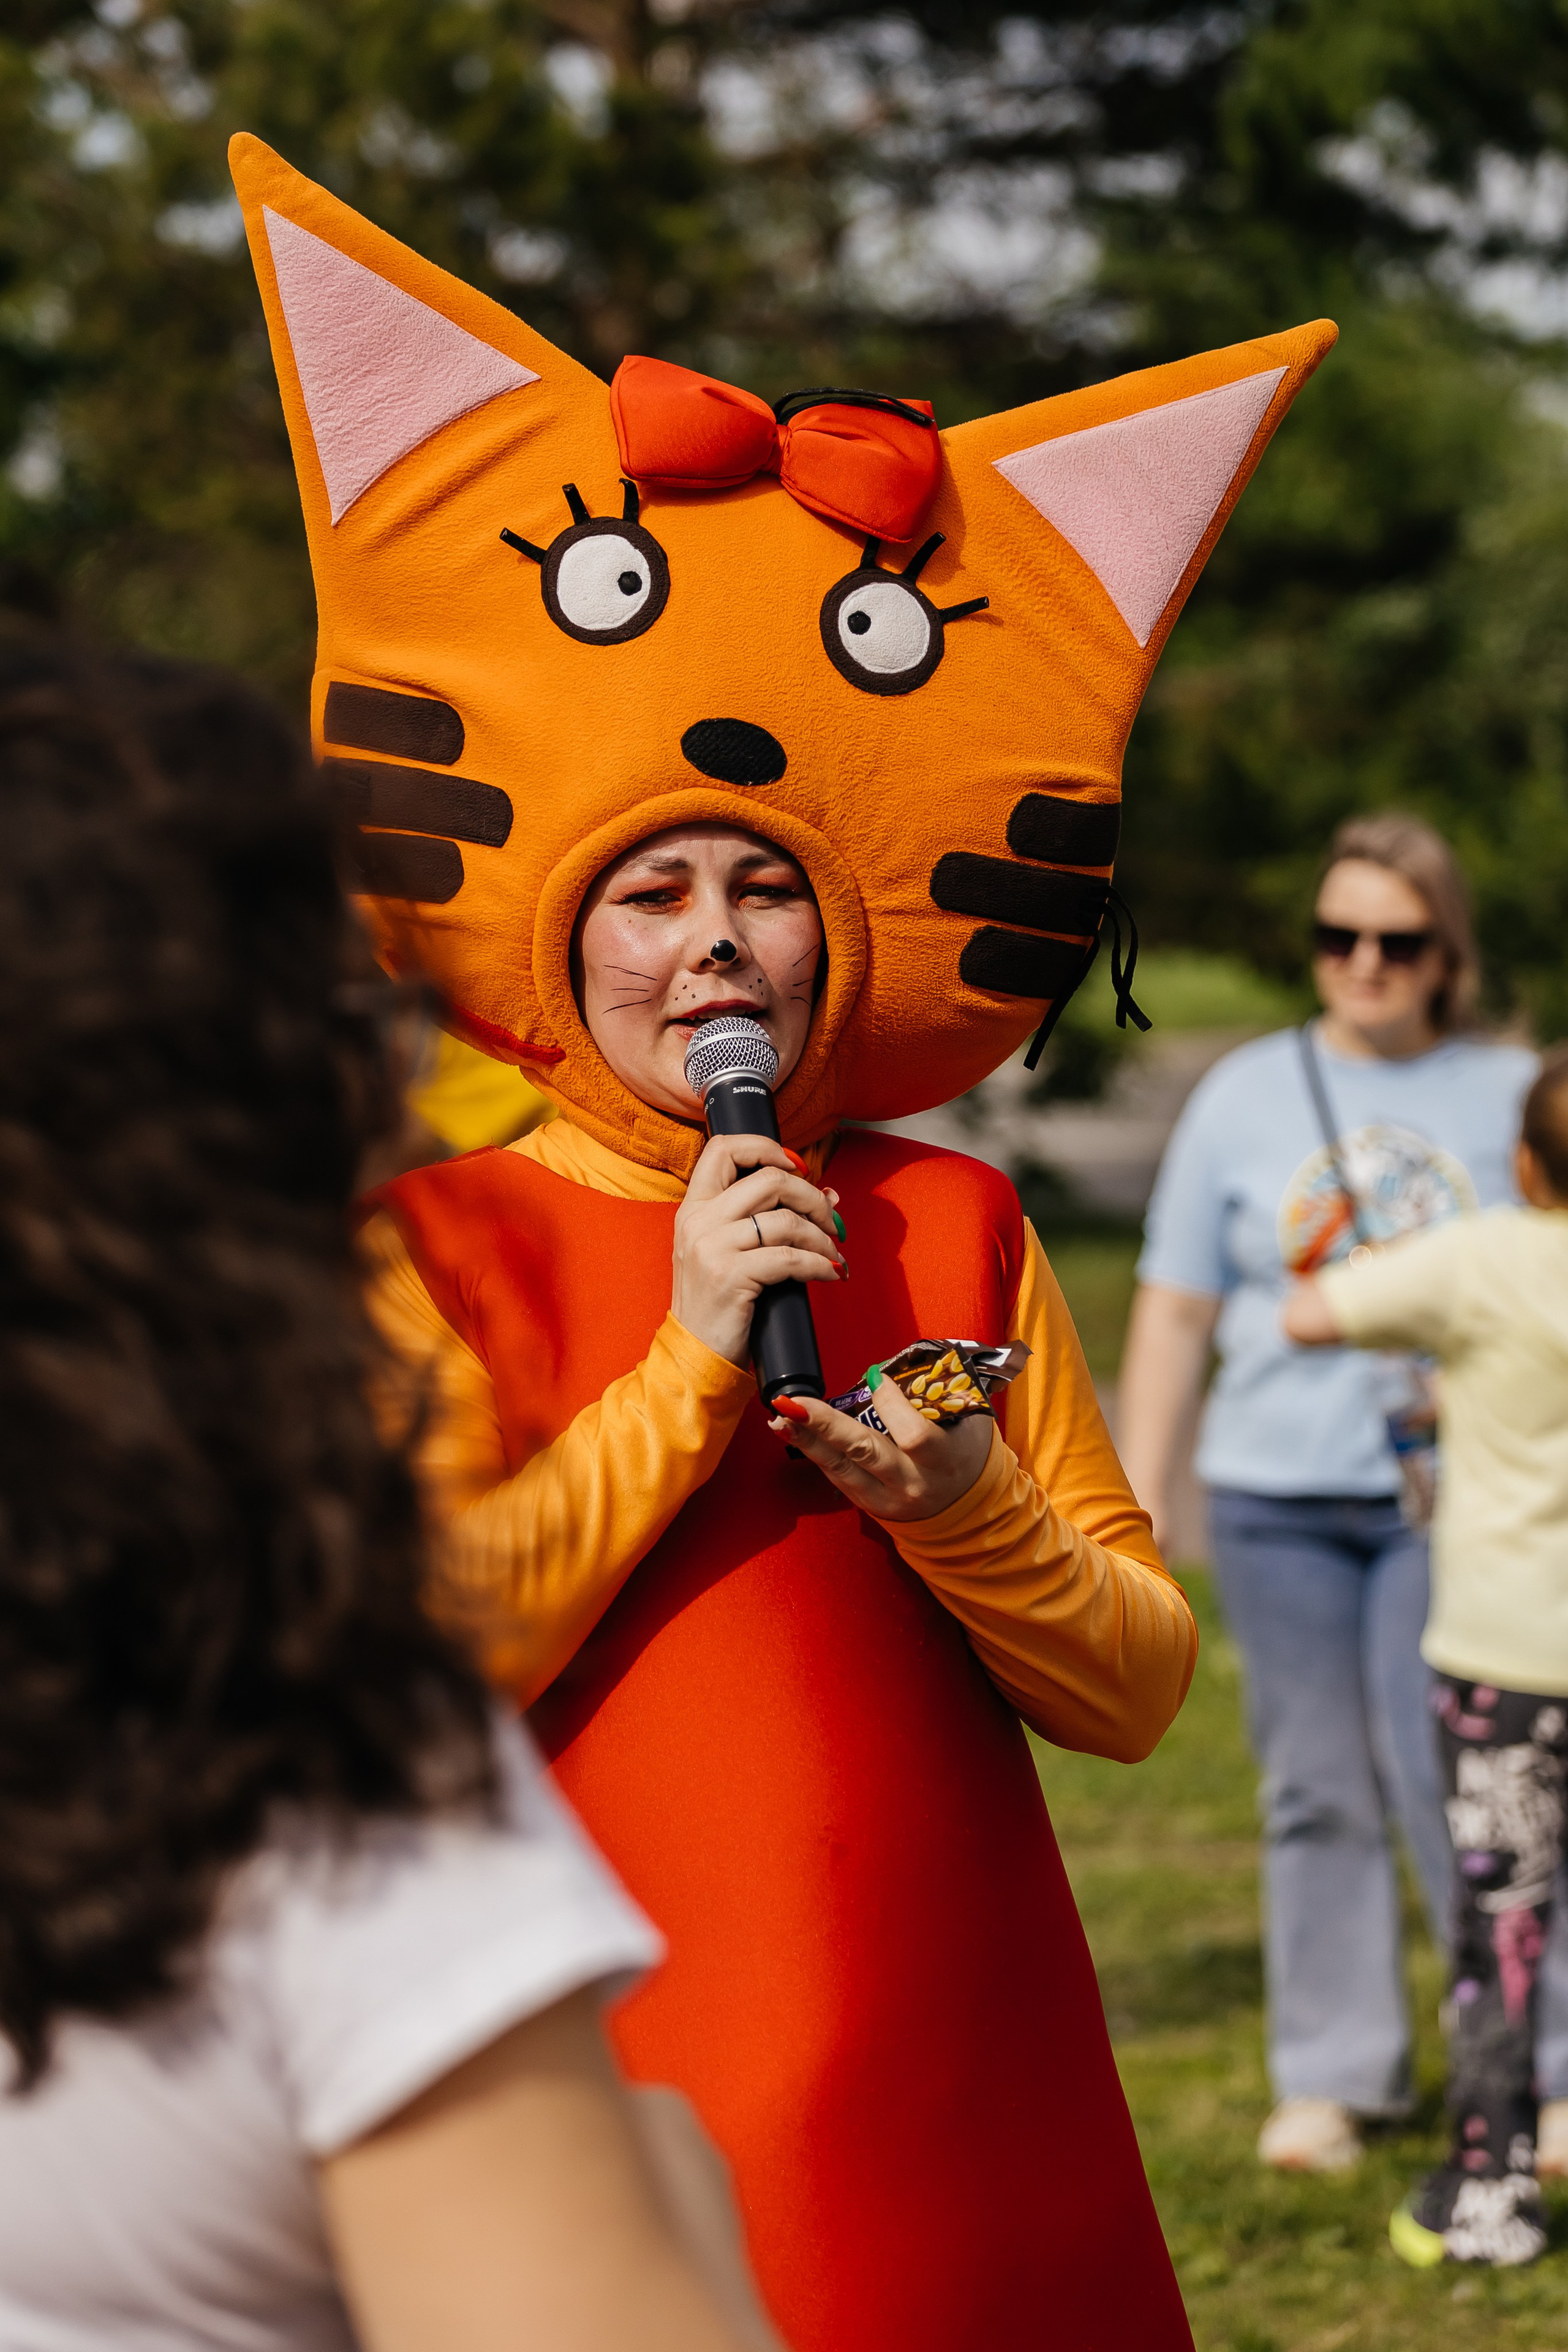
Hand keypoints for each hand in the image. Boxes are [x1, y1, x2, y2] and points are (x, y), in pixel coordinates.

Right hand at [672, 1133, 844, 1369]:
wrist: (696, 1353)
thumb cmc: (719, 1302)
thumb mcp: (733, 1252)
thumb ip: (772, 1218)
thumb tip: (830, 1196)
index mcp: (694, 1207)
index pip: (723, 1148)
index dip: (766, 1148)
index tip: (798, 1169)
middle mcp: (699, 1220)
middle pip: (770, 1180)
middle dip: (813, 1198)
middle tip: (832, 1221)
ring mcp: (712, 1248)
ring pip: (786, 1219)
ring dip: (823, 1237)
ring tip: (833, 1254)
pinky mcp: (730, 1277)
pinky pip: (790, 1258)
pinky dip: (820, 1264)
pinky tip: (830, 1273)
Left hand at [768, 1364, 992, 1521]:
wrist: (964, 1511)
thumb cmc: (965, 1455)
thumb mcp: (970, 1425)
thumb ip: (942, 1396)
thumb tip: (907, 1363)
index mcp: (942, 1461)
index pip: (914, 1434)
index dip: (892, 1404)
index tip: (873, 1376)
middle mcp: (912, 1484)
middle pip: (864, 1452)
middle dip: (827, 1424)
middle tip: (794, 1402)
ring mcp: (888, 1500)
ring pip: (841, 1469)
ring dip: (807, 1440)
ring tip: (779, 1417)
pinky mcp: (869, 1507)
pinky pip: (837, 1478)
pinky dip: (815, 1453)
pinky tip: (794, 1432)